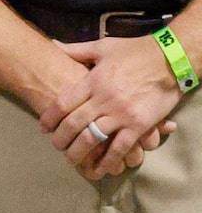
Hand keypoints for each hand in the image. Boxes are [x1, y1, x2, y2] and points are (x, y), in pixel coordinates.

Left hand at [42, 36, 189, 178]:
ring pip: (94, 138)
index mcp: (92, 81)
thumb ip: (76, 50)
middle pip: (74, 123)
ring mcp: (121, 114)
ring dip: (79, 152)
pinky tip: (100, 168)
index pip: (63, 103)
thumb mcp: (102, 47)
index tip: (43, 127)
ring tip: (71, 160)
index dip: (50, 117)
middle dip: (61, 138)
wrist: (169, 60)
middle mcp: (103, 99)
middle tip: (55, 146)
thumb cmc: (135, 52)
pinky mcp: (139, 126)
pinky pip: (120, 147)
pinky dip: (109, 160)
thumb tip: (53, 45)